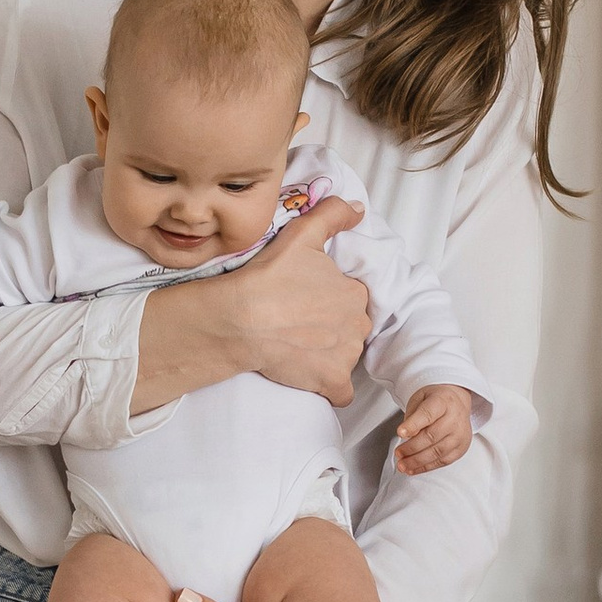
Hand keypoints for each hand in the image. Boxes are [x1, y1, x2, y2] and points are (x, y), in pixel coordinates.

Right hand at [134, 198, 371, 411]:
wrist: (242, 319)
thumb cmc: (270, 278)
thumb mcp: (302, 235)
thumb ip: (333, 216)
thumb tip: (359, 209)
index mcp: (353, 292)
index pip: (352, 297)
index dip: (331, 298)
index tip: (308, 300)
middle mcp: (357, 325)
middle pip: (351, 327)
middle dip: (333, 327)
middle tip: (300, 323)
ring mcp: (346, 357)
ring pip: (346, 356)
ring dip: (330, 355)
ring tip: (298, 347)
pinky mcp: (332, 383)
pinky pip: (341, 391)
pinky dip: (330, 387)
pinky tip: (311, 377)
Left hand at [394, 383, 475, 474]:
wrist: (457, 403)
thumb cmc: (436, 402)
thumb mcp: (420, 399)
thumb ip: (412, 416)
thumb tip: (407, 436)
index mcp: (442, 402)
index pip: (427, 414)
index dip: (413, 425)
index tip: (400, 433)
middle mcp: (454, 418)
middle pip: (431, 436)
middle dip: (411, 447)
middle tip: (398, 453)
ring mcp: (460, 434)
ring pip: (437, 452)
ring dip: (417, 461)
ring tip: (403, 464)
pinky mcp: (461, 448)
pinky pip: (443, 461)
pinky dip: (426, 467)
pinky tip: (414, 468)